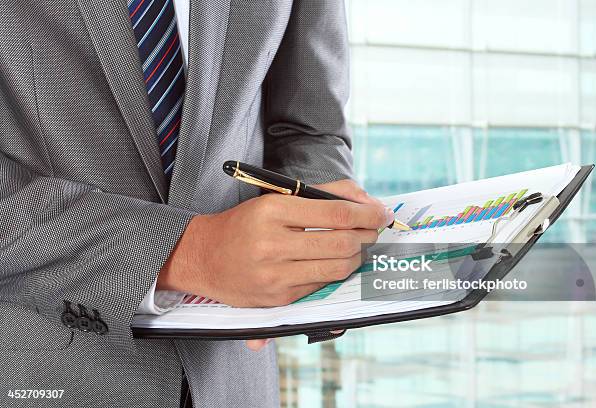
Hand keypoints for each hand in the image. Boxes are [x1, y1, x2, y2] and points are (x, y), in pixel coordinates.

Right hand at [157, 179, 390, 349]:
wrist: (203, 257)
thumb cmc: (245, 224)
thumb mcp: (277, 196)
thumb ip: (324, 193)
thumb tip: (365, 202)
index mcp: (272, 210)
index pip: (336, 214)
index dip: (367, 214)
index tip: (381, 213)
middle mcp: (272, 243)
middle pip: (343, 242)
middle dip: (367, 236)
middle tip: (373, 230)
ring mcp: (275, 275)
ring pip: (337, 268)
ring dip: (357, 256)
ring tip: (358, 246)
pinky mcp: (278, 298)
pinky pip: (322, 286)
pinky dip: (335, 272)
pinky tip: (335, 261)